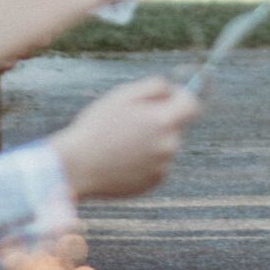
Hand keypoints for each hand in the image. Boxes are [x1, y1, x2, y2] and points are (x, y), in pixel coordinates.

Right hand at [51, 77, 200, 198]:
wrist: (77, 167)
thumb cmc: (97, 126)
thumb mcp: (122, 95)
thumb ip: (154, 87)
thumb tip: (173, 89)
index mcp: (163, 121)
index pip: (192, 104)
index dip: (182, 97)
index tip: (171, 96)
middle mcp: (168, 145)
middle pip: (175, 126)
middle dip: (160, 120)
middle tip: (132, 121)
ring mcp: (162, 167)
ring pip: (164, 146)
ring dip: (151, 141)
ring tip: (121, 142)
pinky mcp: (153, 183)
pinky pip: (155, 164)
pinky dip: (144, 160)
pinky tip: (121, 159)